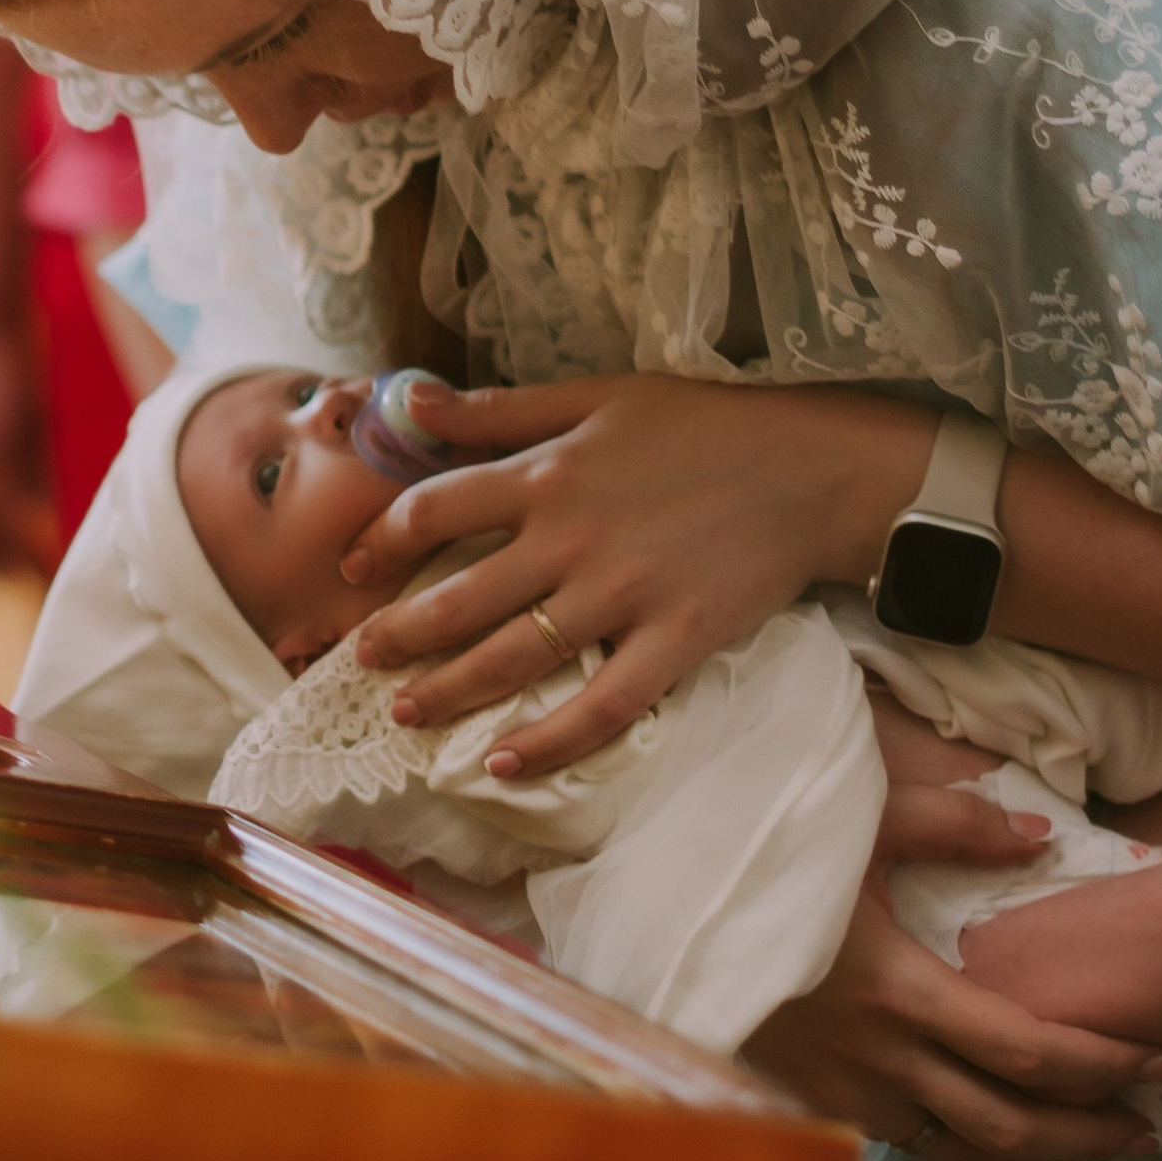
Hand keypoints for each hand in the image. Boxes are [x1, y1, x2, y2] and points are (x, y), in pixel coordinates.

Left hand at [341, 374, 923, 777]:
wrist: (810, 469)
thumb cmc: (703, 426)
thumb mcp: (596, 397)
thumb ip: (500, 410)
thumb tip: (410, 401)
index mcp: (550, 473)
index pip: (436, 509)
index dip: (381, 540)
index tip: (351, 566)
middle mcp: (574, 539)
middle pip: (461, 598)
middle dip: (399, 634)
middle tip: (361, 659)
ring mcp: (624, 596)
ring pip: (517, 658)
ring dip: (451, 691)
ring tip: (406, 714)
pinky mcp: (675, 641)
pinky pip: (603, 706)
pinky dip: (552, 742)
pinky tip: (505, 764)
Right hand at [745, 782, 1161, 1160]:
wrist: (656, 917)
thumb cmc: (758, 862)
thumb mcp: (855, 820)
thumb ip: (954, 824)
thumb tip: (1041, 834)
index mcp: (899, 992)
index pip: (1028, 1052)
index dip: (1103, 1065)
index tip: (1158, 1060)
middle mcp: (877, 1061)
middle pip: (1009, 1126)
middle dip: (1091, 1133)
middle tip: (1148, 1126)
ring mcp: (843, 1094)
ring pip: (962, 1153)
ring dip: (1037, 1157)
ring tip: (1093, 1143)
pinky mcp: (817, 1105)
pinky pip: (914, 1146)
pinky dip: (972, 1149)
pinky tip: (1000, 1133)